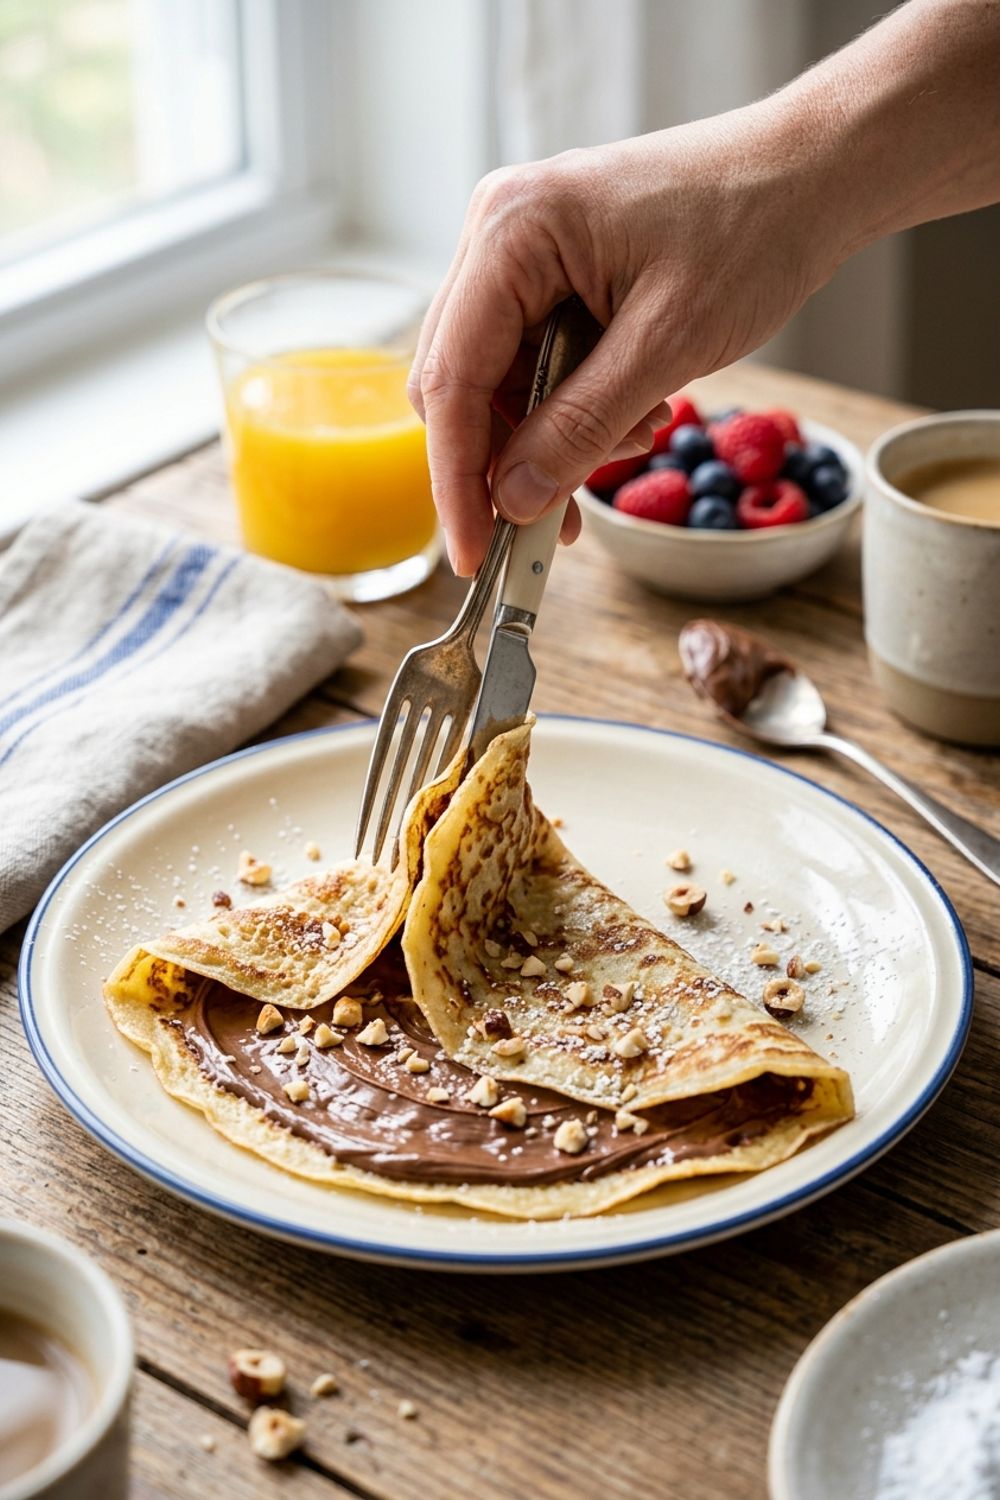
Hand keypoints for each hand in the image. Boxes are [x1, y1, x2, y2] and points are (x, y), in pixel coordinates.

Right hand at [409, 109, 841, 574]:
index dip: (459, 479)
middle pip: (460, 383)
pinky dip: (572, 408)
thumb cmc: (750, 231)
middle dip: (506, 462)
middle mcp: (496, 234)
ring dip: (550, 436)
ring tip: (633, 441)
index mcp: (511, 232)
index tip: (478, 555)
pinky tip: (633, 415)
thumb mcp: (667, 344)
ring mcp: (520, 252)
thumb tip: (514, 501)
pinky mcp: (549, 272)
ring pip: (497, 382)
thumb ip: (581, 427)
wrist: (807, 175)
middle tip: (554, 526)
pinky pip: (534, 362)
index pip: (451, 379)